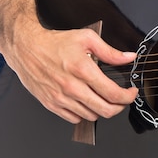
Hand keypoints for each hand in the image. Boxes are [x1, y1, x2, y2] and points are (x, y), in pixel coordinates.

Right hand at [0, 24, 138, 123]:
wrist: (26, 48)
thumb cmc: (54, 43)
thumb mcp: (87, 39)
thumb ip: (110, 52)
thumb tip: (129, 58)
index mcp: (83, 70)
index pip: (113, 94)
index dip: (128, 96)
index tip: (131, 92)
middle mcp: (72, 87)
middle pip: (105, 110)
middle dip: (119, 107)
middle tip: (121, 99)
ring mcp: (60, 98)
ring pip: (91, 116)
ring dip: (101, 109)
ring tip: (101, 97)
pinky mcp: (51, 104)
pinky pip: (74, 119)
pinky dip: (83, 113)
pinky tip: (85, 101)